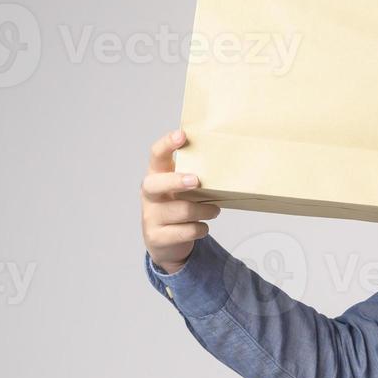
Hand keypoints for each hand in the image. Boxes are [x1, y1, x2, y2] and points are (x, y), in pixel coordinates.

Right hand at [140, 129, 220, 274]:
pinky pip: (186, 231)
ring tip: (214, 210)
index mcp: (156, 176)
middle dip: (176, 181)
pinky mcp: (157, 236)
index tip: (182, 135)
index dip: (167, 144)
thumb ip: (194, 177)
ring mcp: (150, 216)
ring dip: (204, 210)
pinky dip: (200, 228)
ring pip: (182, 210)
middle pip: (156, 184)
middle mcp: (150, 195)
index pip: (156, 155)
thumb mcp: (183, 190)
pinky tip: (202, 227)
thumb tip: (228, 163)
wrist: (164, 242)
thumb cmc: (178, 207)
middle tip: (196, 181)